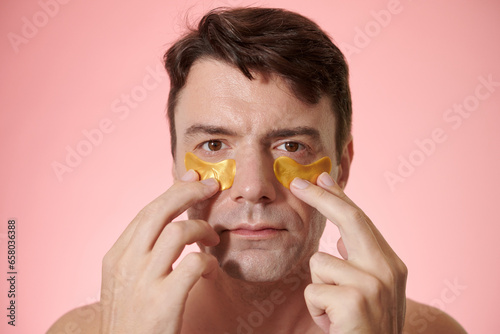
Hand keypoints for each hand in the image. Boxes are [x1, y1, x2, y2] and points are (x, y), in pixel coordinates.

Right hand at [99, 170, 220, 333]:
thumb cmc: (133, 319)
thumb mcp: (127, 281)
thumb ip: (143, 253)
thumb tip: (169, 223)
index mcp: (116, 256)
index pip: (147, 211)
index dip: (173, 191)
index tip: (192, 178)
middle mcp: (126, 264)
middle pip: (159, 211)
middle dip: (188, 192)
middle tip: (211, 186)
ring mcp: (143, 282)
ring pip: (178, 232)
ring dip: (202, 229)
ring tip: (213, 238)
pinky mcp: (163, 301)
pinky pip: (193, 264)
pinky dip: (208, 262)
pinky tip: (210, 271)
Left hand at [290, 172, 407, 332]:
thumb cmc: (365, 329)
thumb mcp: (369, 294)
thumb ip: (359, 265)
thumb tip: (340, 241)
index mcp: (391, 265)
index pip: (361, 221)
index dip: (339, 197)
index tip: (323, 177)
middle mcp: (388, 269)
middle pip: (350, 218)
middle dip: (321, 197)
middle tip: (297, 183)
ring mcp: (373, 283)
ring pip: (319, 263)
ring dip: (319, 290)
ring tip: (336, 314)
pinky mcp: (354, 300)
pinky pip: (313, 290)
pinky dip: (317, 310)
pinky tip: (334, 325)